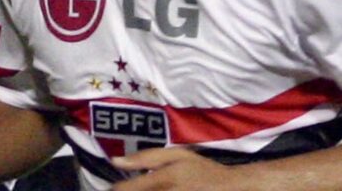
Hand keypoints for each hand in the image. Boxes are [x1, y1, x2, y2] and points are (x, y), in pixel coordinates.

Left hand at [111, 147, 240, 190]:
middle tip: (129, 188)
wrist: (227, 188)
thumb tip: (114, 160)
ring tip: (142, 189)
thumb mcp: (176, 154)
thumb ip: (145, 157)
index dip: (116, 189)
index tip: (114, 187)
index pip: (125, 189)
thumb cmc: (200, 169)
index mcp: (162, 179)